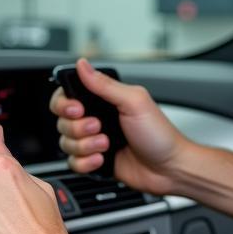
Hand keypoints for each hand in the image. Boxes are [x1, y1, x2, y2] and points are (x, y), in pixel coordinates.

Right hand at [49, 58, 191, 195]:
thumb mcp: (134, 102)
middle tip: (99, 127)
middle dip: (78, 127)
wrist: (170, 168)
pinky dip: (86, 162)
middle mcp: (97, 119)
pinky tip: (103, 159)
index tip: (77, 109)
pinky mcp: (95, 162)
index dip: (65, 103)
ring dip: (85, 145)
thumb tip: (83, 64)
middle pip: (62, 121)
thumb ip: (105, 84)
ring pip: (66, 143)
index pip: (67, 96)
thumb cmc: (160, 134)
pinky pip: (74, 163)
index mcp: (104, 101)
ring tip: (106, 145)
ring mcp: (94, 142)